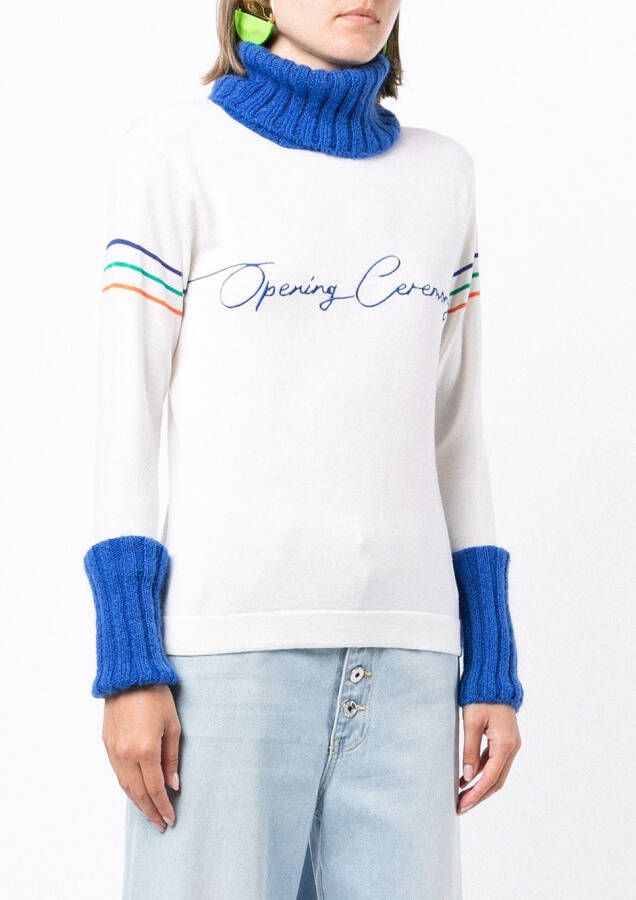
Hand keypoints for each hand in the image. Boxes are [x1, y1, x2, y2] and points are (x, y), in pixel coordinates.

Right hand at [102, 684, 180, 831]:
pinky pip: (117, 773)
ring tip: (149, 814)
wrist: (129, 676)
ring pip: (125, 785)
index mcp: (145, 750)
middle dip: (150, 811)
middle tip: (160, 824)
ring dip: (137, 802)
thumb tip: (172, 784)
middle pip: (138, 792)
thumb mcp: (173, 725)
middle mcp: (126, 754)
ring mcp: (113, 750)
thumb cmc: (156, 696)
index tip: (170, 819)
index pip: (154, 789)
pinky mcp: (107, 744)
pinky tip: (135, 792)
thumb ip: (171, 758)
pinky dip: (127, 787)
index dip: (163, 806)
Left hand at [457, 703, 520, 813]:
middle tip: (460, 807)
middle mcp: (512, 747)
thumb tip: (468, 777)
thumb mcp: (471, 722)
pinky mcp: (505, 740)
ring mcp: (511, 744)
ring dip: (481, 786)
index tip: (462, 805)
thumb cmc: (481, 698)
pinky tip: (467, 778)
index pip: (490, 777)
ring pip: (497, 773)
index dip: (476, 794)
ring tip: (462, 796)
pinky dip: (483, 772)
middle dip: (479, 795)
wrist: (493, 680)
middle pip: (496, 780)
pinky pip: (495, 762)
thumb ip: (470, 750)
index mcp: (505, 744)